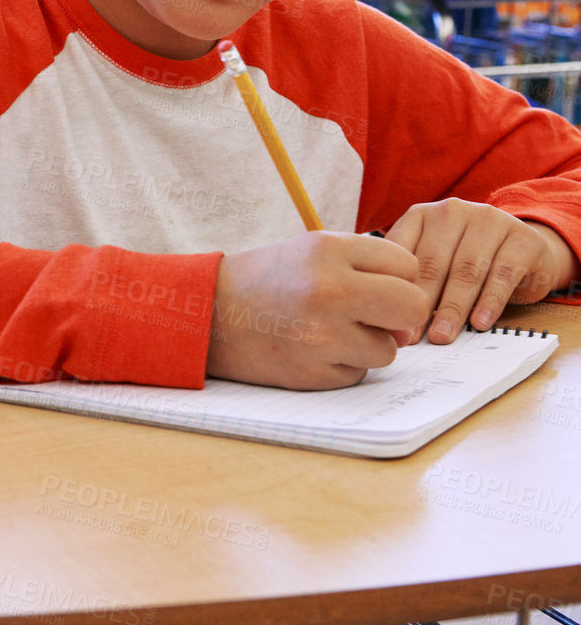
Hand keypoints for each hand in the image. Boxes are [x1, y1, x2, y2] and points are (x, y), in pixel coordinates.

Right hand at [206, 231, 427, 389]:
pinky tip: (314, 349)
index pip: (407, 265)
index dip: (399, 277)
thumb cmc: (270, 277)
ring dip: (369, 344)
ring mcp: (322, 336)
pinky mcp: (315, 374)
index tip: (377, 282)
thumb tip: (413, 319)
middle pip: (412, 306)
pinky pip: (359, 373)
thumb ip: (368, 269)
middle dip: (403, 315)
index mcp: (328, 250)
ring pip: (388, 349)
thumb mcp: (314, 250)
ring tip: (331, 330)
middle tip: (379, 315)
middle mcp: (328, 290)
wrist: (211, 313)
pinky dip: (344, 364)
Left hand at [384, 199, 578, 342]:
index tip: (391, 322)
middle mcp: (452, 211)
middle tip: (413, 337)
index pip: (403, 252)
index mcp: (422, 215)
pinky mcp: (521, 238)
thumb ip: (416, 281)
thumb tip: (394, 323)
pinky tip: (480, 323)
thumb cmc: (469, 262)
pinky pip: (502, 273)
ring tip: (442, 336)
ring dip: (453, 307)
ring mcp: (488, 220)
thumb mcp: (438, 262)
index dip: (396, 289)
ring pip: (467, 270)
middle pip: (434, 263)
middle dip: (423, 304)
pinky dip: (490, 301)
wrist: (525, 248)